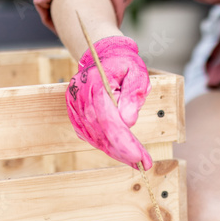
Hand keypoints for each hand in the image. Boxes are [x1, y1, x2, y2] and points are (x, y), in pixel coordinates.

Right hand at [66, 36, 152, 168]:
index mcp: (95, 85)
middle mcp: (79, 98)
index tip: (141, 157)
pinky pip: (90, 136)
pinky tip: (122, 153)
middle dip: (124, 152)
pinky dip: (107, 146)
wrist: (102, 56)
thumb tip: (128, 120)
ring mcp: (75, 108)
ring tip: (137, 161)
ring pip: (95, 138)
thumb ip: (133, 94)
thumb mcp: (137, 72)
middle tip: (144, 164)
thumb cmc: (123, 64)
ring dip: (116, 152)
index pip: (109, 120)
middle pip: (101, 133)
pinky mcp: (75, 115)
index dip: (124, 142)